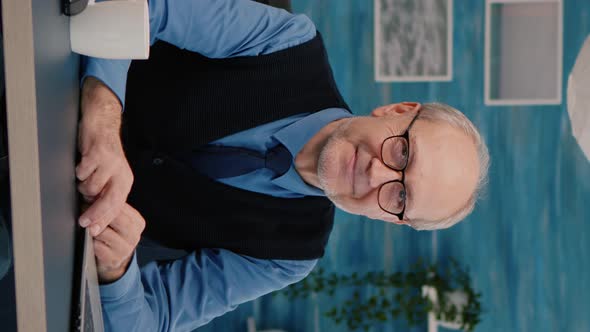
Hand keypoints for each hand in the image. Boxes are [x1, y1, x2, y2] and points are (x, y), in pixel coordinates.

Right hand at [77, 77, 133, 235]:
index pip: (116, 206)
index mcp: (124, 181)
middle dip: (94, 214)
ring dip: (82, 185)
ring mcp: (111, 163)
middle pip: (109, 201)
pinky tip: (82, 164)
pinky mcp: (98, 153)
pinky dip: (78, 171)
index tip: (93, 231)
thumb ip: (103, 193)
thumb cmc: (102, 154)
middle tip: (83, 222)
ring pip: (91, 187)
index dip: (104, 220)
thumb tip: (93, 218)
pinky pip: (82, 172)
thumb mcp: (108, 175)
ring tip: (84, 176)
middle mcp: (121, 173)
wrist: (101, 124)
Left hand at [93, 203, 145, 283]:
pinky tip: (90, 242)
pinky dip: (90, 243)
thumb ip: (109, 208)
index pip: (120, 206)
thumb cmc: (111, 235)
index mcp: (137, 222)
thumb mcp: (115, 220)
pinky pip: (97, 246)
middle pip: (113, 218)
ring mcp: (125, 249)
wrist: (113, 260)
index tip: (89, 199)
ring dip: (91, 230)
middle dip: (96, 215)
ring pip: (103, 232)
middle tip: (85, 215)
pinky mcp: (114, 260)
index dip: (102, 202)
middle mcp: (135, 235)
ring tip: (88, 229)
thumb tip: (92, 194)